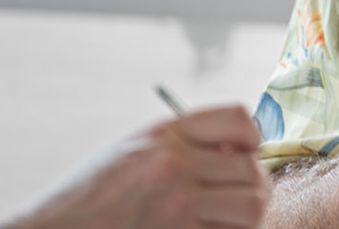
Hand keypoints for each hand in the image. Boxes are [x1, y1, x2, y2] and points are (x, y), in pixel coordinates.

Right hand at [6, 105, 269, 228]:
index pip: (239, 119)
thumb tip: (240, 155)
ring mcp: (175, 204)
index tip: (245, 158)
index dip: (251, 140)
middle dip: (252, 189)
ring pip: (252, 206)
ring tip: (222, 224)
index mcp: (163, 134)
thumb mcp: (130, 154)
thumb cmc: (86, 202)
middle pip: (251, 169)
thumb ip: (182, 147)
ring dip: (246, 219)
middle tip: (236, 205)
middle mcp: (173, 163)